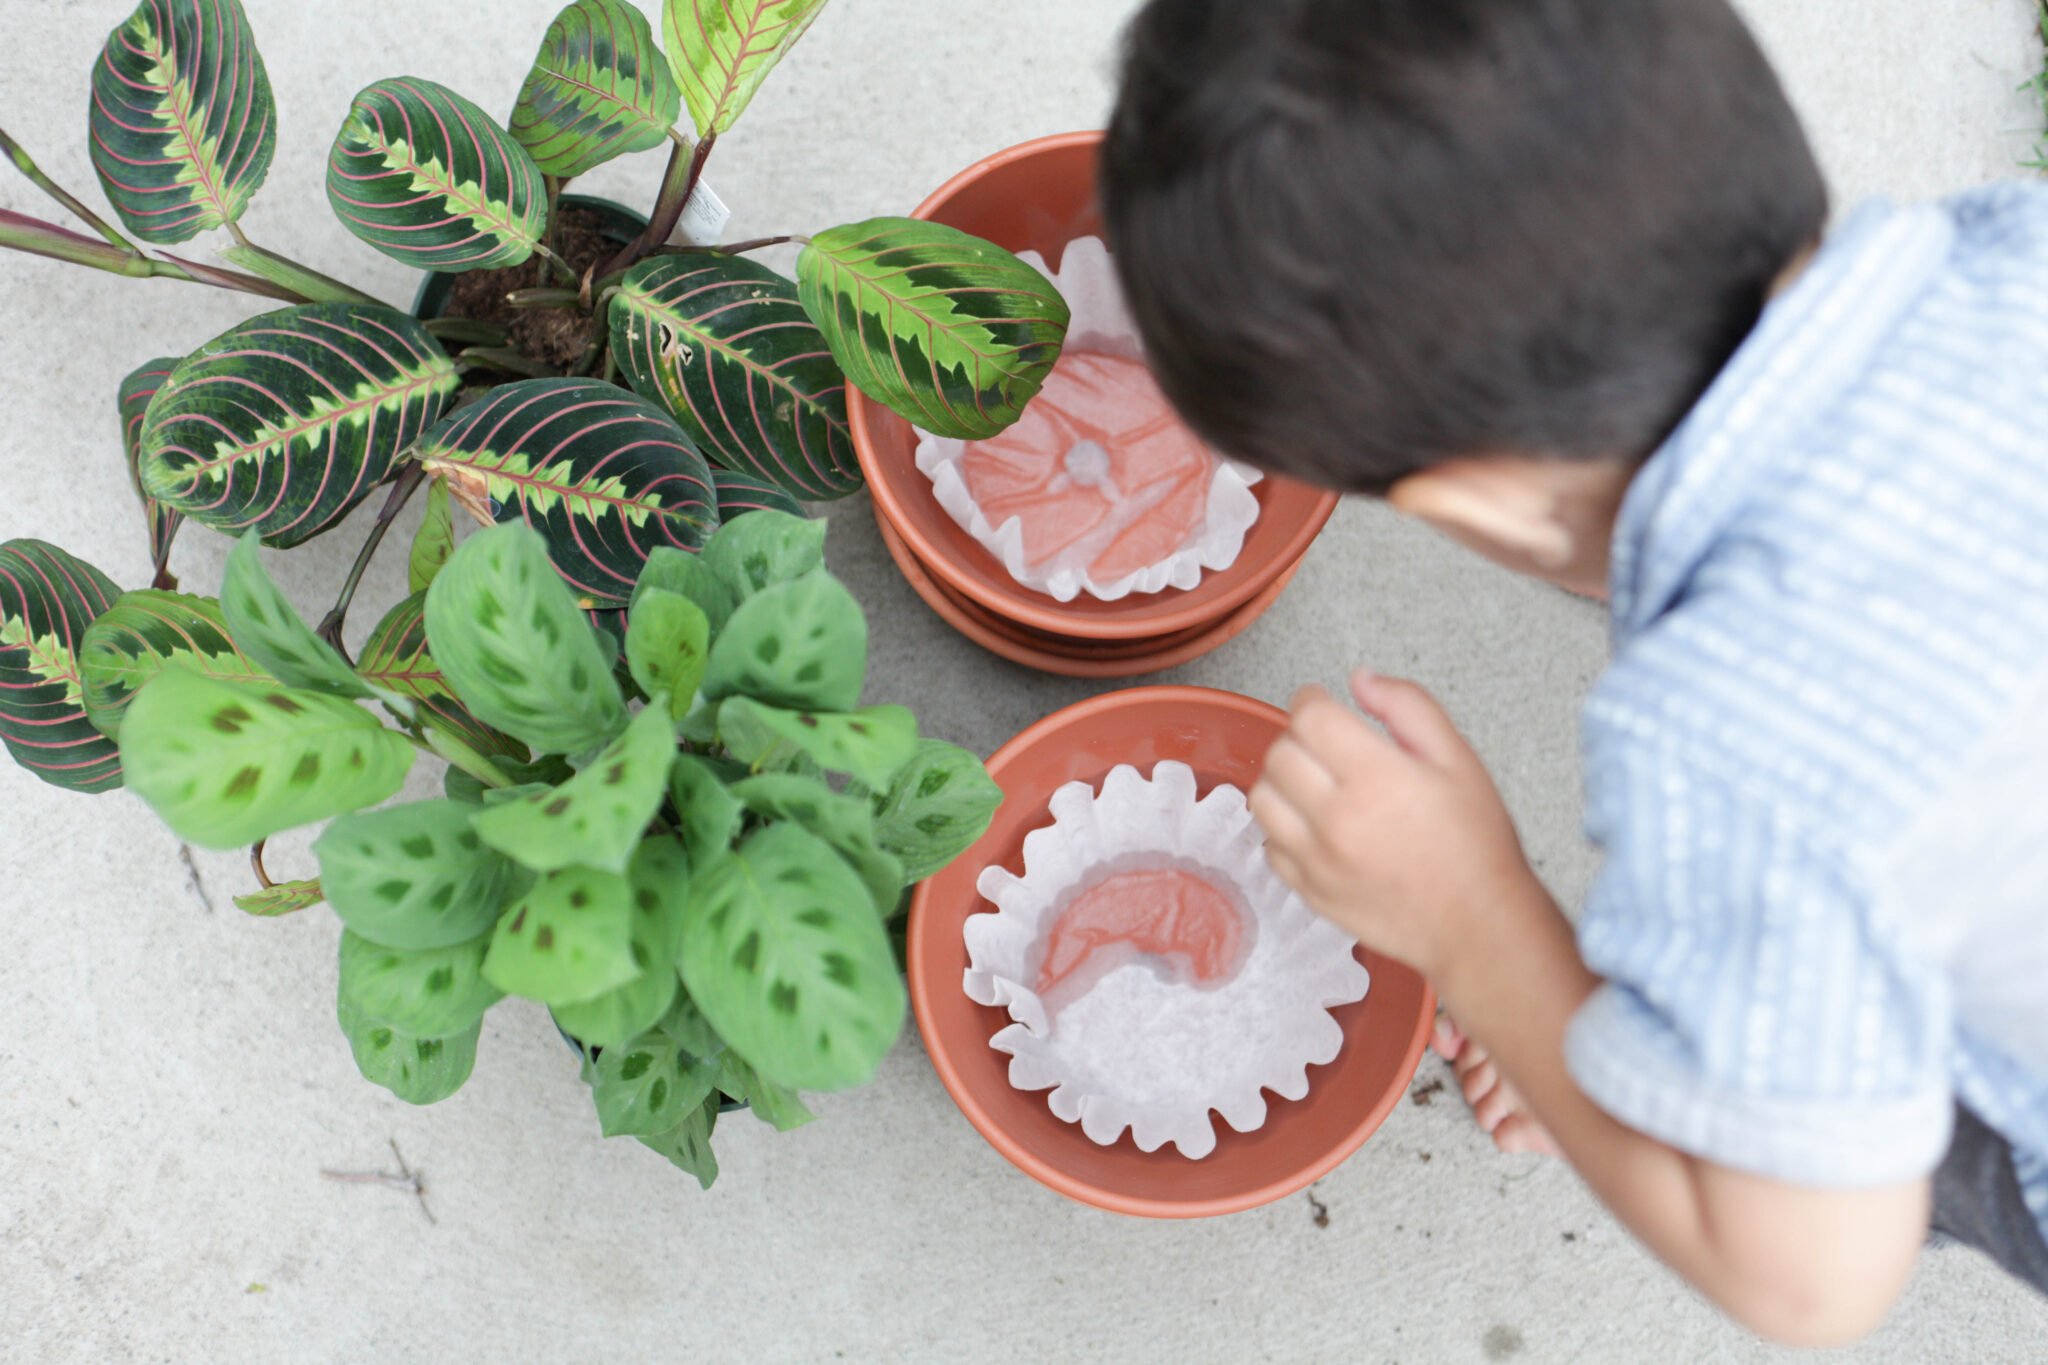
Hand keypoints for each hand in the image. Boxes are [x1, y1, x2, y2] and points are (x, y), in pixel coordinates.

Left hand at [1249, 670, 1537, 978]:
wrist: (1478, 924)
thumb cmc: (1475, 845)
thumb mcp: (1457, 758)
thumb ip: (1408, 707)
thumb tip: (1361, 679)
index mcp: (1375, 777)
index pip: (1309, 717)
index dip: (1311, 699)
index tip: (1319, 700)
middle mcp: (1337, 818)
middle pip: (1279, 754)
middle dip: (1297, 737)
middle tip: (1324, 743)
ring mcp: (1318, 859)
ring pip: (1262, 799)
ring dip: (1281, 781)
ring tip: (1312, 782)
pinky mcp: (1310, 892)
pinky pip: (1270, 848)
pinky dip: (1283, 829)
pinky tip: (1313, 826)